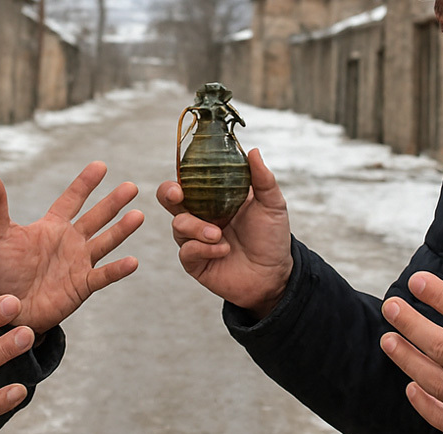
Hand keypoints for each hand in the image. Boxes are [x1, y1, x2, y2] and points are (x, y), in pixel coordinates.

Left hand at [0, 161, 142, 333]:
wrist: (3, 309)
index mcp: (51, 227)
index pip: (72, 199)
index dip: (85, 183)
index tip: (101, 165)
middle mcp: (69, 242)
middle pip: (96, 217)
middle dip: (113, 202)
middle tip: (131, 187)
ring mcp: (78, 264)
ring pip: (105, 242)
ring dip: (122, 229)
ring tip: (138, 215)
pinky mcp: (81, 286)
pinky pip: (103, 275)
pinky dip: (117, 270)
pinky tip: (132, 261)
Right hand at [157, 148, 293, 318]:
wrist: (275, 274)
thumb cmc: (272, 238)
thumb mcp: (272, 205)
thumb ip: (262, 179)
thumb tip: (253, 151)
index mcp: (215, 199)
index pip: (190, 181)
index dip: (182, 175)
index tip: (185, 173)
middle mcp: (201, 217)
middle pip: (170, 200)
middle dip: (168, 194)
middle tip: (178, 195)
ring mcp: (196, 240)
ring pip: (178, 225)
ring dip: (197, 227)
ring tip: (218, 235)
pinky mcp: (195, 262)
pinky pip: (187, 251)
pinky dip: (203, 248)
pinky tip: (223, 250)